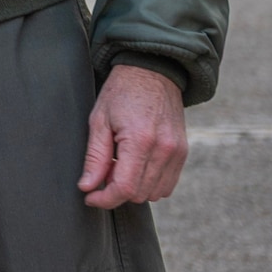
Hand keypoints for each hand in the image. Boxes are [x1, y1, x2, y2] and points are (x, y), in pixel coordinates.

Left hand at [77, 64, 187, 209]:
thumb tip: (87, 187)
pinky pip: (167, 184)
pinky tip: (136, 165)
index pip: (124, 188)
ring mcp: (177, 152)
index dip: (104, 199)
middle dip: (117, 191)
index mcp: (140, 140)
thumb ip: (95, 157)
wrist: (153, 71)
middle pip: (139, 194)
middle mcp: (164, 150)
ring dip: (134, 188)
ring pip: (155, 193)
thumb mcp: (99, 120)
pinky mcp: (183, 153)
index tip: (90, 197)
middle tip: (104, 172)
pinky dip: (150, 183)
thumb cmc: (121, 92)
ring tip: (120, 165)